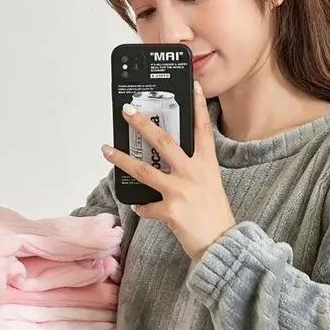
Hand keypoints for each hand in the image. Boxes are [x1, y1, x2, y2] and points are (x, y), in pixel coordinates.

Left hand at [101, 81, 236, 262]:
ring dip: (122, 159)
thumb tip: (171, 161)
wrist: (221, 244)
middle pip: (164, 142)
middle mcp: (193, 174)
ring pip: (144, 170)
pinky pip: (147, 206)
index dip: (198, 106)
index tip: (192, 85)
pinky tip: (139, 206)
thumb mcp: (211, 185)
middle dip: (143, 124)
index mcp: (207, 165)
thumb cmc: (215, 215)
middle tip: (128, 111)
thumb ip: (194, 170)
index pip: (202, 130)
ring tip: (107, 150)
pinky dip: (141, 207)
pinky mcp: (171, 211)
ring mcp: (181, 191)